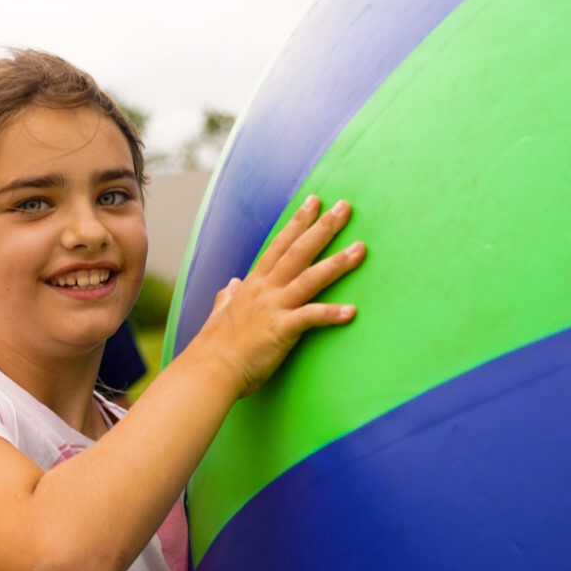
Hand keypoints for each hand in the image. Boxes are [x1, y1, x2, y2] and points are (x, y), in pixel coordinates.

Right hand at [195, 195, 365, 397]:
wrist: (210, 368)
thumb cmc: (216, 346)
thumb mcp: (220, 314)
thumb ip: (227, 297)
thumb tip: (231, 284)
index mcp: (253, 284)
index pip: (279, 246)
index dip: (298, 223)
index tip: (314, 202)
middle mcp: (265, 290)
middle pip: (298, 251)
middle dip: (323, 228)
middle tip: (345, 207)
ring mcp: (273, 308)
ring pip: (309, 278)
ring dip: (336, 263)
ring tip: (360, 249)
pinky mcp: (281, 330)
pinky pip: (310, 318)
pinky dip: (331, 314)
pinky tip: (351, 311)